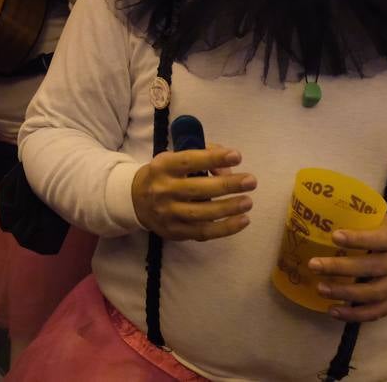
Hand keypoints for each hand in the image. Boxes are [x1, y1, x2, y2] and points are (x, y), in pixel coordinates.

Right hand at [131, 145, 256, 240]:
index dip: (213, 158)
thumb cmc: (164, 175)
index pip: (189, 161)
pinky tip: (243, 220)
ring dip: (228, 208)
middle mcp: (163, 190)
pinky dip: (225, 228)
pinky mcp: (175, 231)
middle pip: (197, 189)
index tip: (237, 155)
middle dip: (227, 185)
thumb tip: (229, 167)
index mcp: (162, 167)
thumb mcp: (175, 159)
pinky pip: (203, 232)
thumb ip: (202, 156)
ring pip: (201, 213)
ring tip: (248, 202)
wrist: (136, 200)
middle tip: (251, 181)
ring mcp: (168, 213)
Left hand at [309, 214, 386, 321]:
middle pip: (371, 268)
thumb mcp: (386, 222)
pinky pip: (376, 312)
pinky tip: (333, 311)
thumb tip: (326, 211)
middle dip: (340, 268)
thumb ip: (363, 219)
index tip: (334, 236)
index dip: (357, 239)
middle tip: (313, 265)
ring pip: (372, 294)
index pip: (378, 240)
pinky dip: (354, 315)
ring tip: (320, 288)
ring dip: (344, 293)